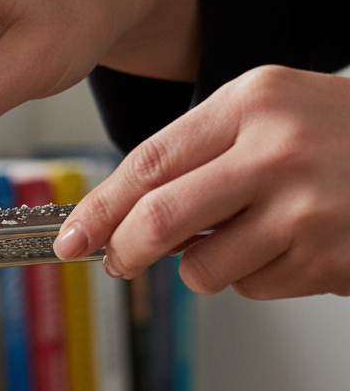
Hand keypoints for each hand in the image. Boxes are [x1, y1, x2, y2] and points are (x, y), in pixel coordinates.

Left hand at [54, 66, 349, 298]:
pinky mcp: (327, 256)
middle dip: (124, 252)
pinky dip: (259, 277)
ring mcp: (306, 206)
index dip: (98, 208)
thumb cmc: (340, 137)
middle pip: (159, 221)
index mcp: (252, 102)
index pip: (147, 163)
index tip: (69, 237)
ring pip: (202, 268)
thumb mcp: (269, 117)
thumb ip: (198, 158)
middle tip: (117, 263)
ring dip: (207, 267)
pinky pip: (254, 287)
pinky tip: (296, 245)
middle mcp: (277, 150)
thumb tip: (122, 219)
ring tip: (251, 236)